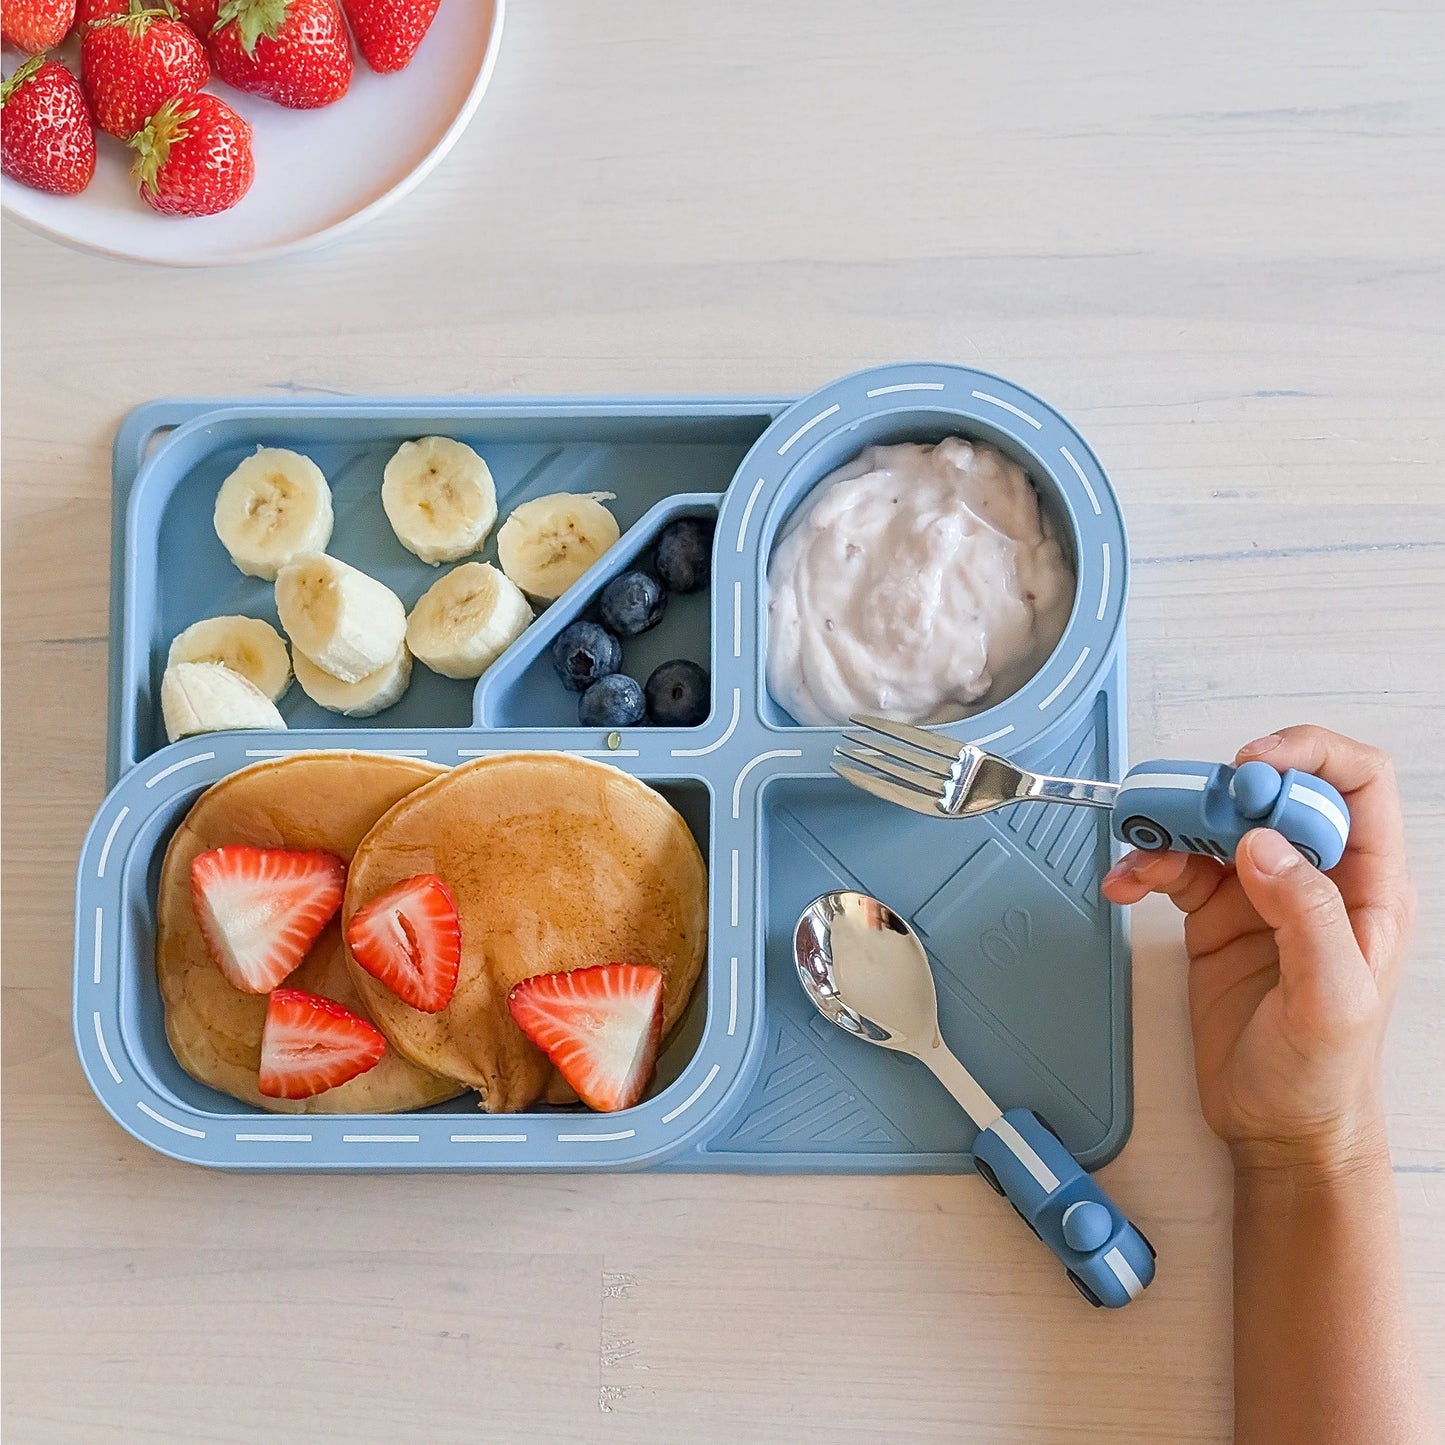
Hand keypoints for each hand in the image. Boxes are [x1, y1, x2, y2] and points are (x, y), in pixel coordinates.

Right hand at [1101, 727, 1415, 1176]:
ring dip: (1169, 827)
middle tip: (1176, 813)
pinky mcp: (1216, 915)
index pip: (1355, 784)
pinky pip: (1176, 865)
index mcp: (1368, 887)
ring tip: (1137, 856)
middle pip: (1269, 793)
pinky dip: (1145, 865)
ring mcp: (1262, 893)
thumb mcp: (1331, 999)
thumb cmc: (1324, 1077)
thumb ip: (1306, 915)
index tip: (1250, 766)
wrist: (1277, 1129)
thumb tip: (1261, 844)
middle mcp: (1316, 877)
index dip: (1308, 756)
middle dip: (1218, 793)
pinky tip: (1126, 885)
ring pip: (1214, 824)